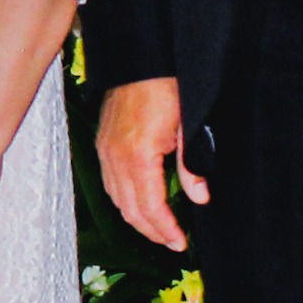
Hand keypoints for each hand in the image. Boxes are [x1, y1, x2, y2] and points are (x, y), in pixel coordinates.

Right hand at [95, 77, 205, 251]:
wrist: (140, 60)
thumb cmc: (164, 87)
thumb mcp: (187, 126)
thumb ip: (190, 166)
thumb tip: (200, 198)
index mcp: (137, 155)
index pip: (150, 206)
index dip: (165, 229)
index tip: (180, 242)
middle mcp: (115, 158)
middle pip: (130, 209)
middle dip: (152, 231)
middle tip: (173, 242)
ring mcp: (105, 151)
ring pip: (117, 199)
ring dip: (137, 219)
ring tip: (159, 230)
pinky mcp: (103, 145)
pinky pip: (110, 184)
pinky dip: (125, 201)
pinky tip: (140, 205)